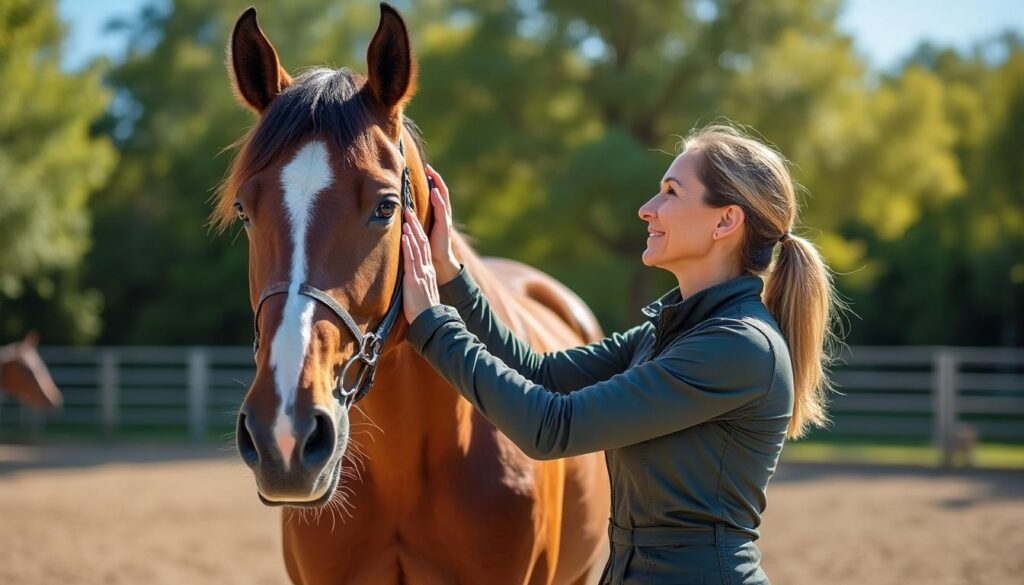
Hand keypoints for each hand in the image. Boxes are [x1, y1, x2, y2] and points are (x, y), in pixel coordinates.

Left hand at [401, 209, 440, 323]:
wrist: (430, 322)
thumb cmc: (423, 312)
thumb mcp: (419, 293)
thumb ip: (415, 283)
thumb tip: (408, 280)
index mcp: (427, 272)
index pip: (423, 248)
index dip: (418, 233)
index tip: (412, 221)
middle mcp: (426, 270)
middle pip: (422, 243)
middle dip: (416, 226)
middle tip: (409, 210)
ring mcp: (421, 273)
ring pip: (418, 247)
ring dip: (412, 231)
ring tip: (407, 218)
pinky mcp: (415, 279)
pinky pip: (412, 259)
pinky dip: (408, 246)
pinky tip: (405, 236)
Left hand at [423, 165, 460, 284]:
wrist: (439, 260)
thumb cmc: (430, 245)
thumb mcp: (423, 228)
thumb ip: (418, 218)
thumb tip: (407, 209)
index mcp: (440, 214)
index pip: (438, 193)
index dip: (433, 181)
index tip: (426, 169)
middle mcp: (444, 214)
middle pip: (442, 192)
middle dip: (436, 178)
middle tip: (429, 167)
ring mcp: (446, 219)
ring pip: (443, 198)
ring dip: (437, 185)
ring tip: (432, 175)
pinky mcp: (444, 225)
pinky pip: (442, 210)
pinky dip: (438, 199)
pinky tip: (434, 192)